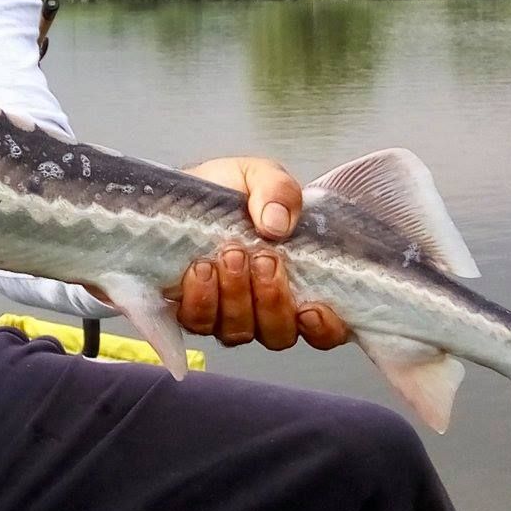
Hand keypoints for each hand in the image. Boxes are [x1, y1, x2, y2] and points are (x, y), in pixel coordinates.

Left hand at [175, 156, 350, 351]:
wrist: (185, 189)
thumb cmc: (233, 190)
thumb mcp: (262, 177)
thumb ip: (280, 192)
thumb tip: (277, 225)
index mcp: (298, 285)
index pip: (325, 330)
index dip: (323, 329)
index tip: (310, 308)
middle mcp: (265, 311)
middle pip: (279, 334)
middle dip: (271, 298)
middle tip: (261, 257)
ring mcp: (227, 316)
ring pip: (239, 332)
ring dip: (236, 295)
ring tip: (229, 255)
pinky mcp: (192, 311)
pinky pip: (199, 322)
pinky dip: (201, 297)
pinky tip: (201, 269)